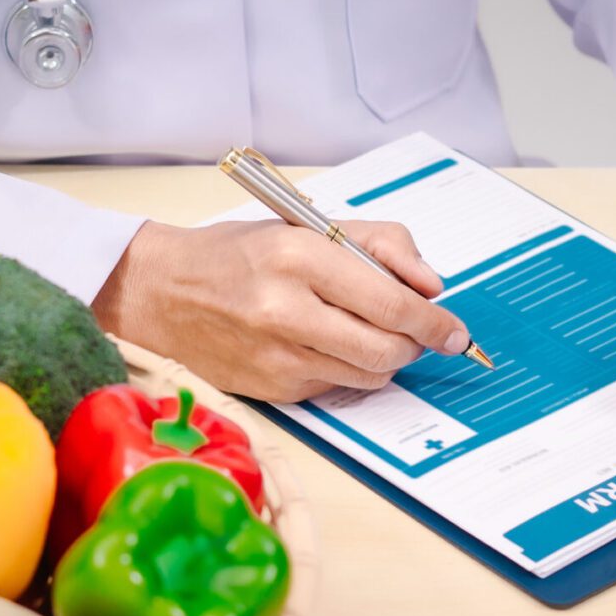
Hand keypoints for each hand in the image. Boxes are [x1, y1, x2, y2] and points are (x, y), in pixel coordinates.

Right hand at [92, 219, 468, 401]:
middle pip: (385, 349)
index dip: (433, 322)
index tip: (454, 330)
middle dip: (414, 344)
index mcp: (299, 257)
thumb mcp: (307, 226)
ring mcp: (276, 356)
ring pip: (367, 375)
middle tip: (416, 333)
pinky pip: (334, 388)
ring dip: (384, 359)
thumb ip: (380, 245)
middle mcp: (286, 310)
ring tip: (366, 333)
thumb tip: (430, 286)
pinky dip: (345, 371)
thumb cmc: (239, 255)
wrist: (161, 292)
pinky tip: (323, 346)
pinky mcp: (269, 388)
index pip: (389, 302)